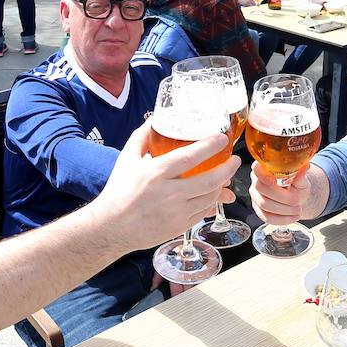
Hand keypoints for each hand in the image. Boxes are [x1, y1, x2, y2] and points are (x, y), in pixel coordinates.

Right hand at [92, 121, 238, 253]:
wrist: (111, 227)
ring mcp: (176, 212)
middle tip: (235, 160)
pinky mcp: (179, 226)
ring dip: (222, 185)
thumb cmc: (119, 191)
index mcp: (156, 172)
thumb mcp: (127, 159)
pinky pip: (203, 212)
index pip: (190, 156)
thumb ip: (142, 137)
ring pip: (210, 197)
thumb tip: (154, 119)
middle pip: (210, 179)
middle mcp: (169, 193)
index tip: (223, 138)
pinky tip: (212, 194)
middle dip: (228, 168)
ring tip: (225, 176)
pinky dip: (211, 201)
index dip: (211, 145)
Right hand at [249, 160, 311, 224]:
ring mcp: (255, 196)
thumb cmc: (295, 184)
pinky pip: (266, 217)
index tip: (275, 182)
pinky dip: (281, 219)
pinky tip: (292, 217)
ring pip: (264, 204)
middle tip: (296, 200)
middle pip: (261, 188)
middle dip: (281, 197)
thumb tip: (305, 166)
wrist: (296, 195)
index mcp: (264, 168)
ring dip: (283, 209)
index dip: (264, 176)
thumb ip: (300, 174)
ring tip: (297, 210)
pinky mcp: (258, 209)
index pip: (257, 169)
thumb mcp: (300, 178)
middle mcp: (256, 181)